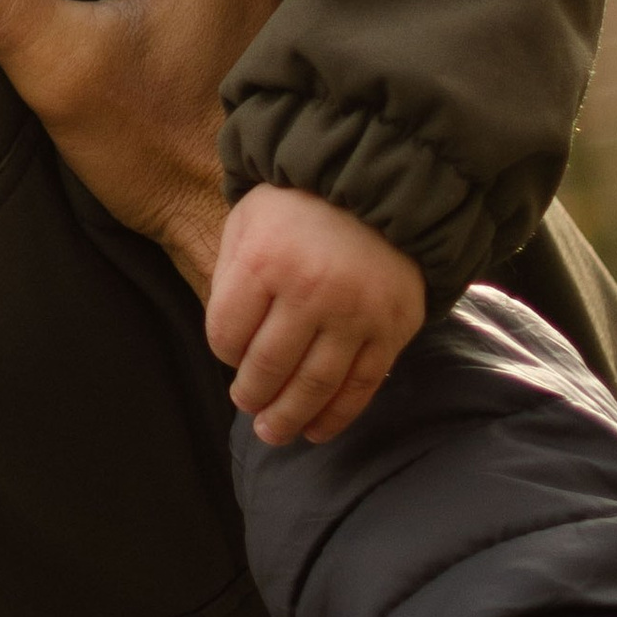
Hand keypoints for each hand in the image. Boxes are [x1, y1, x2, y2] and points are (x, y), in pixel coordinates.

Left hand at [206, 183, 427, 443]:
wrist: (376, 183)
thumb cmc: (298, 205)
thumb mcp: (247, 222)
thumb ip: (232, 278)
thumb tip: (230, 343)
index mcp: (263, 262)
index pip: (227, 335)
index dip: (224, 351)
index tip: (230, 351)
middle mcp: (310, 292)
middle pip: (269, 367)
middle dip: (252, 396)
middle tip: (248, 406)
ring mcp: (355, 314)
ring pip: (315, 386)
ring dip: (290, 418)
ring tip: (274, 433)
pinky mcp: (392, 329)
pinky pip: (362, 385)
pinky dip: (337, 415)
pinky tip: (317, 430)